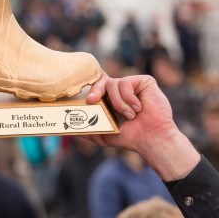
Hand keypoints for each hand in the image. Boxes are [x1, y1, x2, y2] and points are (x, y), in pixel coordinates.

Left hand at [85, 74, 199, 180]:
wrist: (151, 138)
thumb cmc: (130, 137)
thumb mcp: (103, 135)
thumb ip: (87, 130)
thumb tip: (67, 130)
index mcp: (111, 99)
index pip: (97, 86)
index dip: (90, 87)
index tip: (86, 99)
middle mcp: (121, 90)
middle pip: (102, 80)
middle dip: (95, 89)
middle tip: (92, 101)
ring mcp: (132, 84)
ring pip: (114, 84)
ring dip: (118, 103)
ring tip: (130, 115)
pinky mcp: (144, 81)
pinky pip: (127, 83)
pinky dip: (129, 99)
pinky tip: (139, 108)